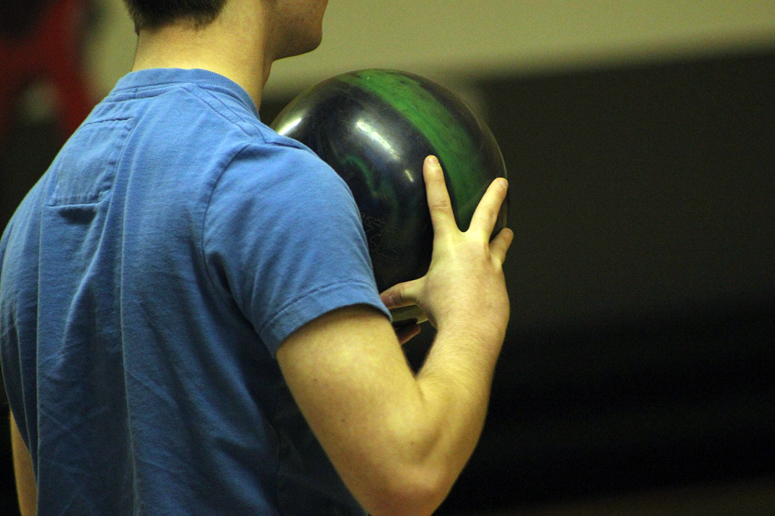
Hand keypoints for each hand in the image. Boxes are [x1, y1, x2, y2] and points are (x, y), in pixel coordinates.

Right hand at [381, 155, 512, 340]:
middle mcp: (474, 250)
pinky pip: (497, 275)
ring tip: (508, 232)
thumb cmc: (442, 310)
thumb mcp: (419, 297)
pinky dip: (492, 276)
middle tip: (503, 182)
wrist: (472, 329)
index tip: (433, 160)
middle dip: (494, 196)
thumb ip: (401, 293)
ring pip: (500, 243)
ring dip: (504, 236)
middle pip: (486, 215)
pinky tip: (487, 286)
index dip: (434, 181)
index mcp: (449, 246)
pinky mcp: (501, 285)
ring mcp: (492, 266)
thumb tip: (380, 299)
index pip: (438, 205)